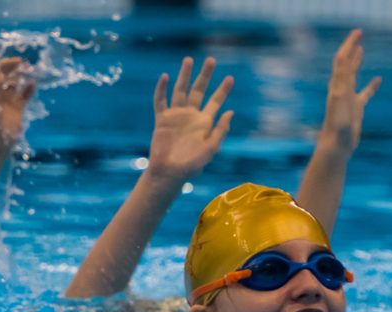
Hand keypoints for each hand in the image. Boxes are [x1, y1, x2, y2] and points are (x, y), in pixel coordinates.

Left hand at [0, 57, 35, 140]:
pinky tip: (33, 83)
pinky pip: (25, 95)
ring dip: (23, 76)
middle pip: (7, 75)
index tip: (15, 61)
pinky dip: (29, 89)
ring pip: (17, 83)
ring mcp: (8, 100)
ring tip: (31, 70)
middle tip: (25, 63)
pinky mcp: (18, 108)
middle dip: (15, 68)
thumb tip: (3, 74)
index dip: (5, 64)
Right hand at [147, 57, 233, 181]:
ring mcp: (176, 116)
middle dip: (205, 75)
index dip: (223, 90)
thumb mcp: (211, 147)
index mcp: (204, 122)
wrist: (169, 172)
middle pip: (198, 90)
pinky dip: (162, 89)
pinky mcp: (162, 120)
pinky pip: (160, 101)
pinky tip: (165, 77)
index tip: (230, 78)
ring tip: (188, 60)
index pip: (215, 101)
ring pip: (180, 90)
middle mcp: (191, 116)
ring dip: (184, 75)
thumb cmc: (192, 164)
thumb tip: (230, 111)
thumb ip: (220, 129)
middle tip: (211, 59)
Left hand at [322, 29, 380, 151]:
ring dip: (356, 61)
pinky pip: (365, 93)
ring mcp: (349, 98)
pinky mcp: (356, 108)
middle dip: (351, 47)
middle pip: (346, 63)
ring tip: (361, 49)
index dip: (349, 45)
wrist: (336, 145)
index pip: (342, 59)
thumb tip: (342, 63)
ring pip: (353, 75)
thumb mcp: (340, 101)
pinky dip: (372, 85)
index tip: (358, 32)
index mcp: (338, 85)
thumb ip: (342, 82)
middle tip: (359, 32)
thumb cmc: (337, 126)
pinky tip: (378, 79)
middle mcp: (341, 88)